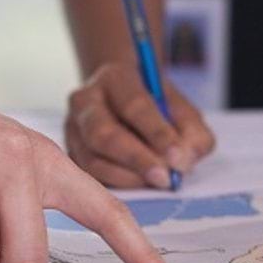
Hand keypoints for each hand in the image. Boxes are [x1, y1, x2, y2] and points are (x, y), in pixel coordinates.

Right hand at [65, 61, 215, 188]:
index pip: (133, 105)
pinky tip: (139, 184)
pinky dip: (117, 185)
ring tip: (156, 182)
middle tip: (166, 178)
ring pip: (92, 160)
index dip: (157, 133)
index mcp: (114, 77)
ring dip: (128, 177)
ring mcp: (72, 129)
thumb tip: (184, 160)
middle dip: (138, 160)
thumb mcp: (181, 108)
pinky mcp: (71, 154)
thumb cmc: (155, 105)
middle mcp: (85, 101)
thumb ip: (192, 131)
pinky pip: (89, 176)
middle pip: (104, 134)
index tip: (179, 158)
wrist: (123, 100)